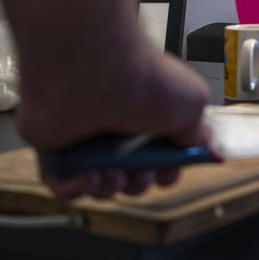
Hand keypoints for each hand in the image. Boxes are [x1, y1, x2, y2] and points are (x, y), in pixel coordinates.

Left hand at [18, 45, 210, 199]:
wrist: (95, 71)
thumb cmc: (143, 80)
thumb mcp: (193, 102)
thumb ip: (198, 129)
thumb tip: (203, 143)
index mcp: (148, 115)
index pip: (159, 155)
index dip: (168, 170)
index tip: (170, 169)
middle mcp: (117, 126)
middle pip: (132, 174)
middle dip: (141, 183)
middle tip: (142, 173)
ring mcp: (84, 139)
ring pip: (99, 184)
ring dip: (111, 188)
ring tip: (114, 173)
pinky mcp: (55, 148)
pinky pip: (62, 183)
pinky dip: (77, 188)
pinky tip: (89, 173)